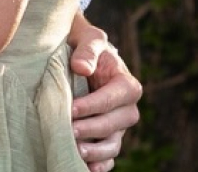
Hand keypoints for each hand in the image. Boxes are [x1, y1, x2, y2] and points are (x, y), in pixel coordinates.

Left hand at [67, 17, 139, 171]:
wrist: (82, 59)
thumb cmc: (86, 47)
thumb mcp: (89, 39)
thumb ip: (88, 50)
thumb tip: (81, 68)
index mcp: (127, 85)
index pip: (113, 99)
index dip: (93, 105)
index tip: (72, 109)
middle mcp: (127, 109)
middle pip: (114, 124)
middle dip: (92, 129)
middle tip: (70, 130)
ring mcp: (118, 126)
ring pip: (113, 144)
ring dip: (96, 151)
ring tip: (76, 151)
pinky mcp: (108, 138)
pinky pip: (109, 156)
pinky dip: (100, 164)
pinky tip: (87, 168)